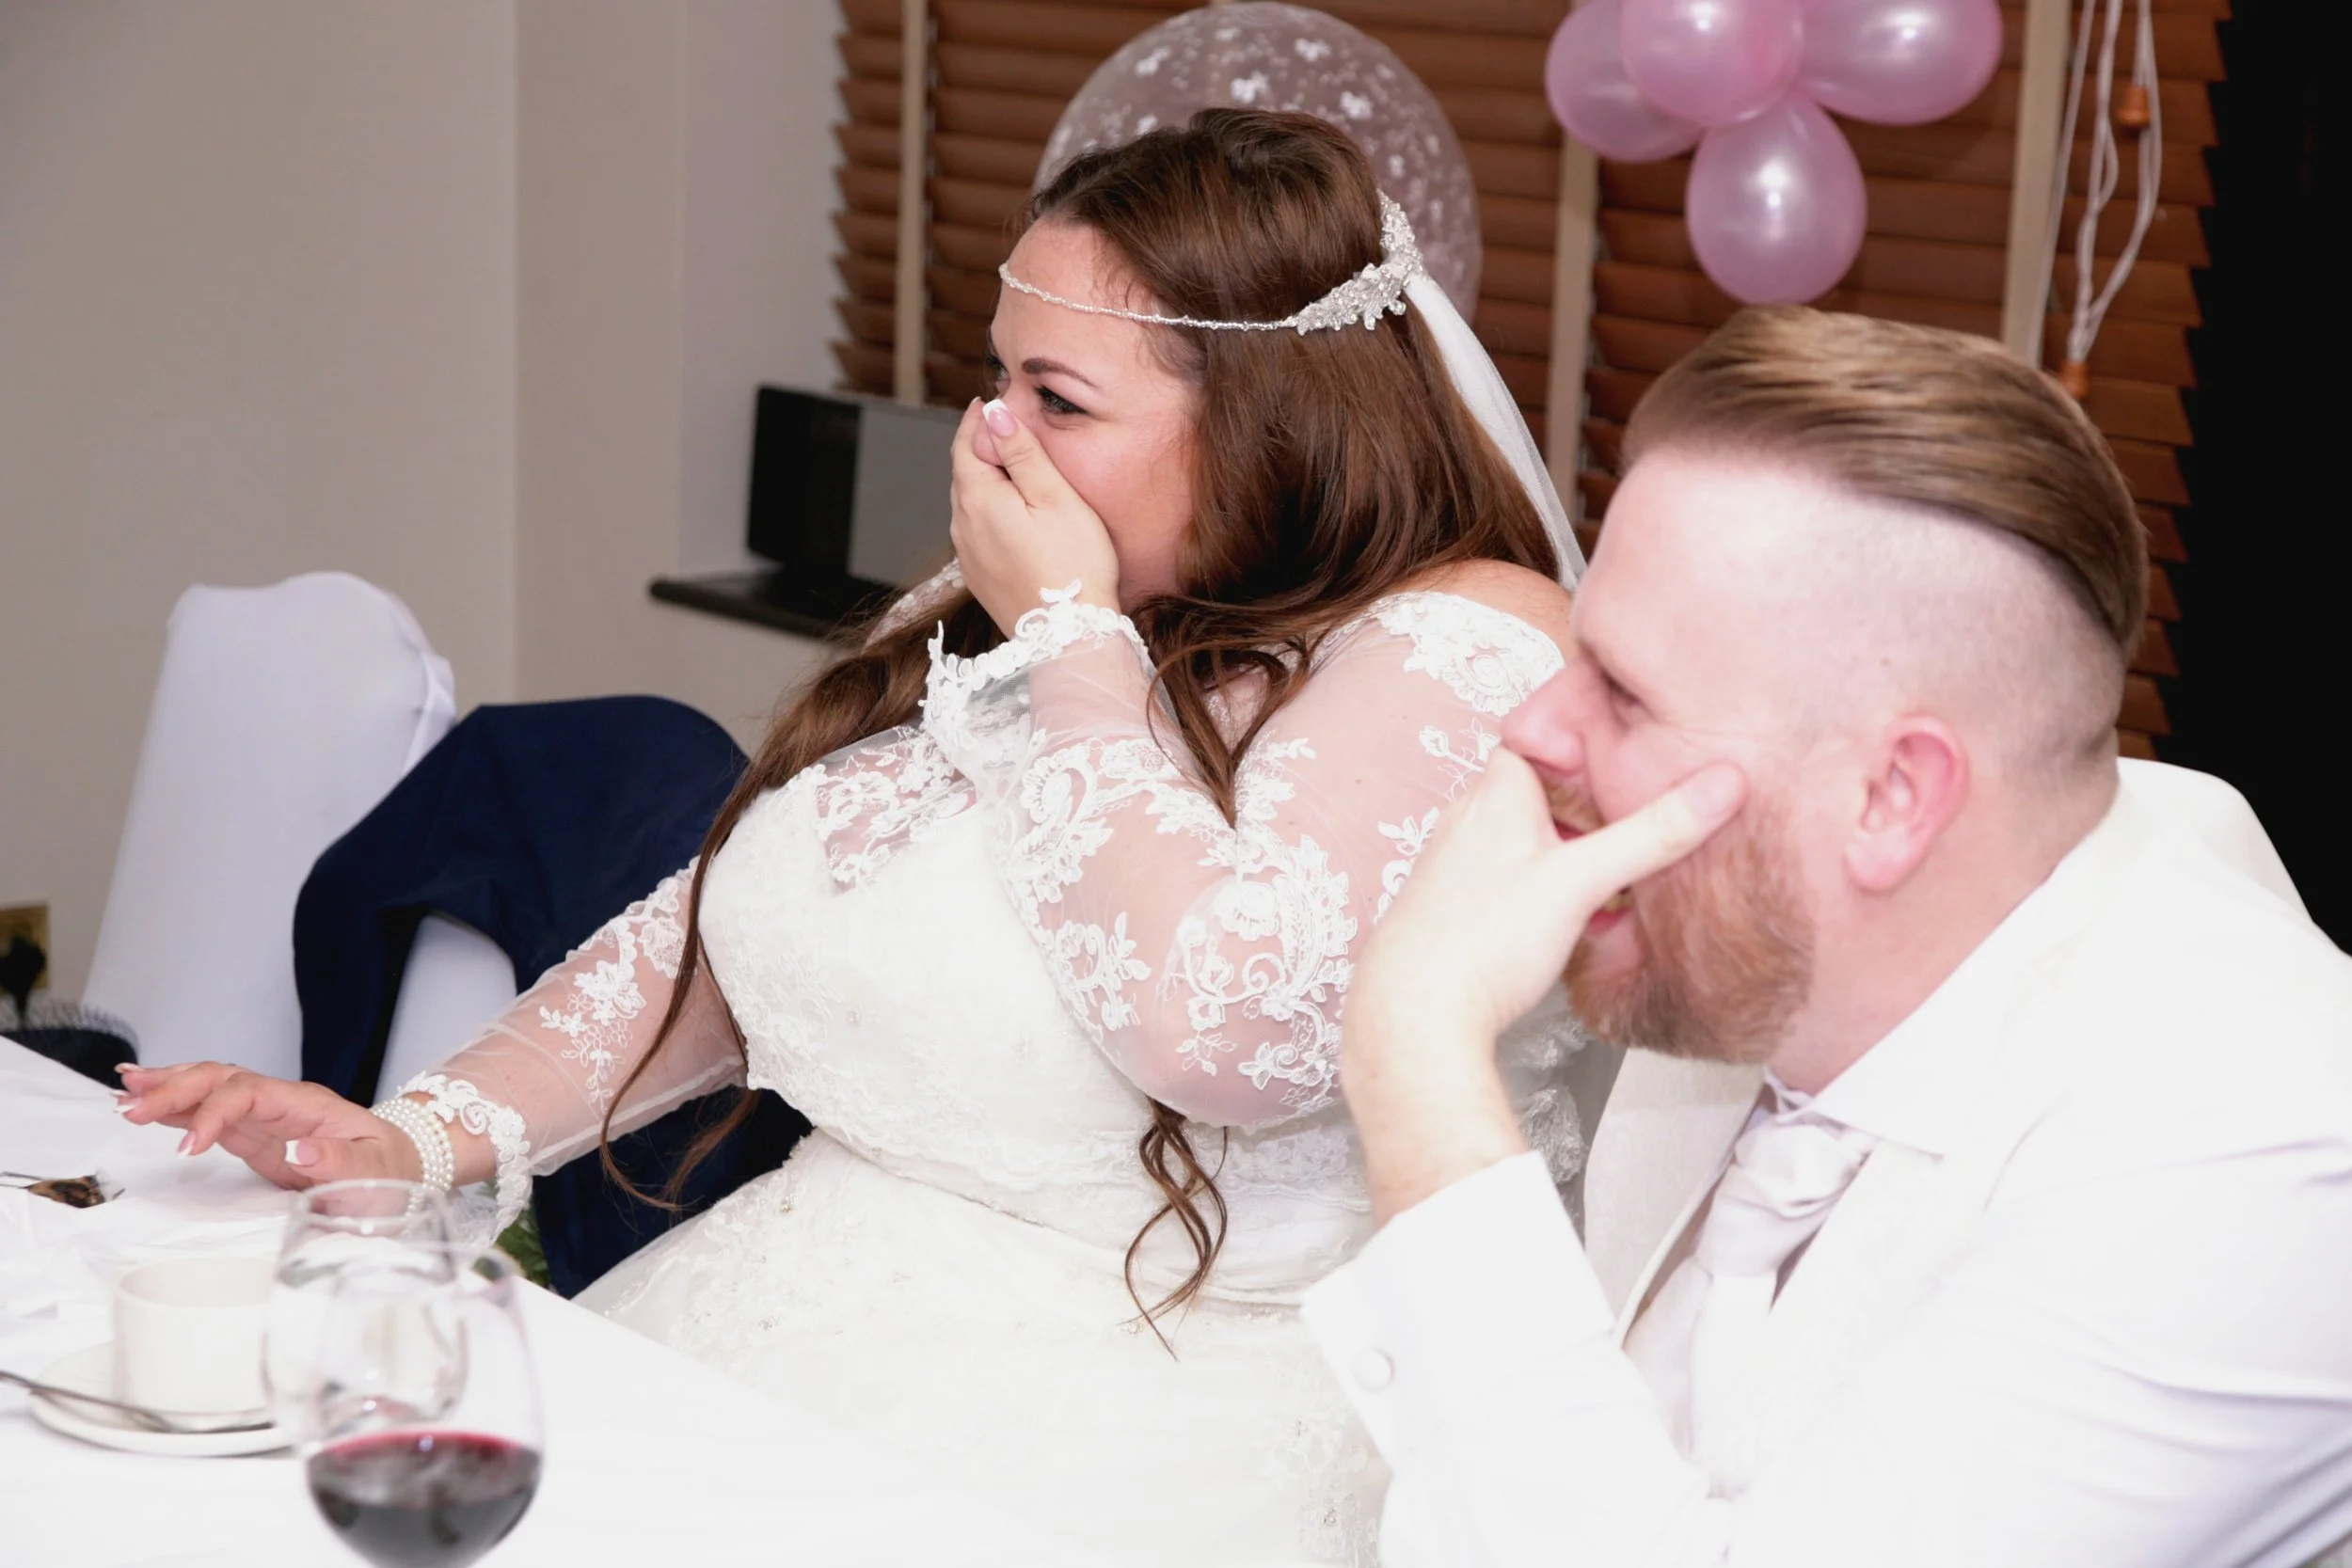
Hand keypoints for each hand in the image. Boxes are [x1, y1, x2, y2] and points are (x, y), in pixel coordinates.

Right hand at [115, 1062, 422, 1189]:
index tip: (187, 1147)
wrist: (401, 1168)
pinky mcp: (253, 1135)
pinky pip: (209, 1112)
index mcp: (306, 1106)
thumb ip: (342, 1163)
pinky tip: (146, 1102)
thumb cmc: (390, 1171)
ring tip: (124, 1093)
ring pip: (209, 1088)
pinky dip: (175, 1107)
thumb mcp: (376, 1173)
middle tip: (131, 1108)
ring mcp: (265, 1116)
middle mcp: (280, 1103)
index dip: (213, 1114)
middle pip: (220, 1080)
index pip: (248, 1094)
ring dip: (167, 1088)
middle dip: (175, 1090)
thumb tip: (303, 1152)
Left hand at [951, 398, 1121, 634]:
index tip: (987, 403)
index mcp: (978, 499)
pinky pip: (976, 532)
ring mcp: (968, 556)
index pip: (965, 445)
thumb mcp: (1054, 497)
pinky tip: (1011, 514)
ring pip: (967, 504)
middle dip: (978, 447)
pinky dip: (987, 512)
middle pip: (963, 473)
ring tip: (1007, 467)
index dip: (976, 420)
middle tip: (998, 428)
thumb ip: (1022, 452)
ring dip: (982, 480)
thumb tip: (994, 414)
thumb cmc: (1072, 566)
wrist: (1069, 636)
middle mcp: (962, 526)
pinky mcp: (980, 578)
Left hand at [1343, 752, 1745, 1219]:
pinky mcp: (1453, 908)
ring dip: (1564, 849)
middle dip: (1583, 802)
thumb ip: (1653, 833)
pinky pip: (1508, 879)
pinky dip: (1542, 886)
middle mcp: (1466, 820)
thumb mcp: (1582, 880)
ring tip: (1610, 875)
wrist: (1413, 1018)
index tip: (1628, 754)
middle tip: (1634, 818)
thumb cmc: (1486, 941)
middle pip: (1536, 791)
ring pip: (1522, 838)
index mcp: (1494, 795)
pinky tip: (1567, 919)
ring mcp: (1455, 865)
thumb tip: (1724, 783)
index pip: (1538, 738)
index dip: (1581, 741)